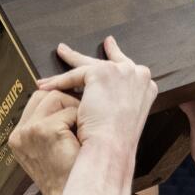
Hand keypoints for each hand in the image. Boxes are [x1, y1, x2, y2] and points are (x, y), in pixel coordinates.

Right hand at [8, 90, 81, 194]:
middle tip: (81, 122)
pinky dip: (81, 122)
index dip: (58, 103)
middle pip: (46, 95)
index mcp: (18, 137)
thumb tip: (63, 99)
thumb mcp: (49, 150)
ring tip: (80, 132)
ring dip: (75, 111)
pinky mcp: (46, 130)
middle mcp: (20, 133)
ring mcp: (31, 131)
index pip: (37, 101)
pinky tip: (80, 140)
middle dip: (67, 103)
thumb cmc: (66, 176)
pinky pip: (70, 111)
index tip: (73, 114)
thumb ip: (47, 126)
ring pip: (57, 98)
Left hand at [38, 36, 156, 153]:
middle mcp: (138, 75)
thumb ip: (121, 104)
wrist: (112, 147)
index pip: (127, 69)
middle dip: (91, 54)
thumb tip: (108, 104)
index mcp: (147, 88)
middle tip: (79, 47)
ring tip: (60, 53)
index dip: (116, 58)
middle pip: (109, 61)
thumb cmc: (117, 144)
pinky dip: (60, 81)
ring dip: (71, 60)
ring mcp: (121, 71)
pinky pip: (75, 74)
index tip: (110, 46)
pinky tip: (47, 85)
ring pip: (90, 65)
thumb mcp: (125, 121)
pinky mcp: (101, 72)